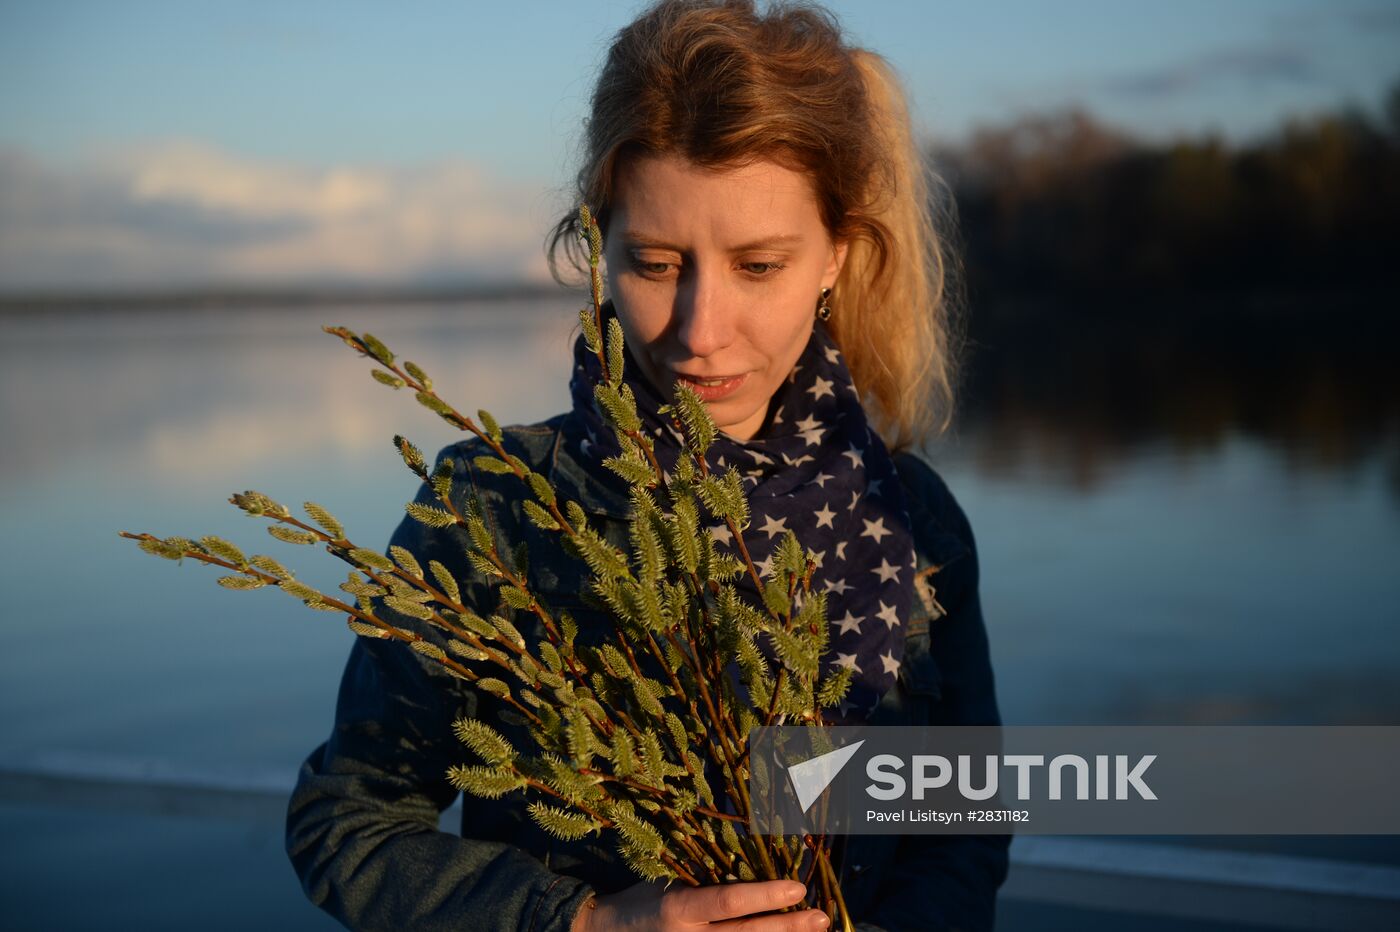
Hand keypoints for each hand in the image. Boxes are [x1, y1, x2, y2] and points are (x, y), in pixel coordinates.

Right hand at [571, 879, 829, 931]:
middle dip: (788, 928)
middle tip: (820, 917)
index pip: (729, 901)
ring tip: (813, 930)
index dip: (765, 896)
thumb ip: (705, 881)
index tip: (797, 888)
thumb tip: (754, 867)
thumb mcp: (668, 882)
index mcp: (678, 908)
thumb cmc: (641, 900)